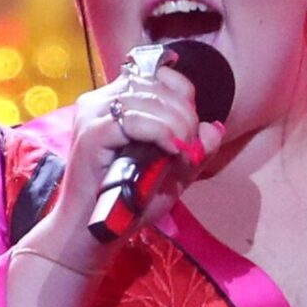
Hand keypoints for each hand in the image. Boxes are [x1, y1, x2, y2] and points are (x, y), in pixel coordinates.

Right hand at [21, 58, 224, 273]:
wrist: (95, 232)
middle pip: (157, 84)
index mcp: (117, 101)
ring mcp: (93, 114)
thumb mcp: (174, 173)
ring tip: (181, 152)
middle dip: (185, 114)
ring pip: (148, 99)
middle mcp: (101, 100)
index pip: (159, 74)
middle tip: (189, 147)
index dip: (183, 95)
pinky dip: (160, 133)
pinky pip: (134, 121)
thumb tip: (215, 127)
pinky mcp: (91, 133)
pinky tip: (170, 151)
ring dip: (176, 124)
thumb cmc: (130, 201)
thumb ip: (196, 149)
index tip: (190, 129)